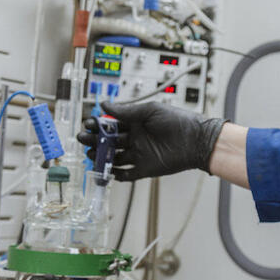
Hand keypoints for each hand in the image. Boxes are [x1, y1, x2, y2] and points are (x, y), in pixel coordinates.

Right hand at [77, 101, 226, 180]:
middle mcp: (136, 138)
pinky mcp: (145, 169)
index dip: (99, 125)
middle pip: (109, 141)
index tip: (89, 124)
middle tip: (84, 139)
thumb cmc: (178, 121)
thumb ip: (126, 110)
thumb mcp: (150, 110)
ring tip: (92, 154)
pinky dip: (116, 174)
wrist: (196, 140)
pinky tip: (107, 170)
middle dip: (95, 141)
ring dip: (102, 157)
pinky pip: (127, 173)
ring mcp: (139, 154)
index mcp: (136, 123)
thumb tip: (104, 105)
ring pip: (114, 158)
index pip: (111, 124)